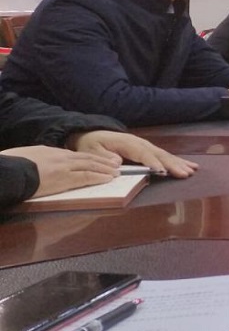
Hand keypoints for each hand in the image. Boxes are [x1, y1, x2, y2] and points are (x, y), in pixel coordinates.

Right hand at [0, 145, 118, 197]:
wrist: (10, 170)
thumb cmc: (13, 164)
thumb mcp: (28, 156)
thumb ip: (39, 158)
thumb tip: (41, 162)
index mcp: (51, 151)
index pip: (75, 155)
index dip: (88, 158)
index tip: (98, 160)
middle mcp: (60, 156)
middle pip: (86, 158)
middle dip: (102, 162)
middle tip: (115, 165)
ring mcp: (63, 167)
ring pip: (90, 166)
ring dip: (104, 169)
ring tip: (116, 172)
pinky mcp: (63, 178)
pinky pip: (85, 177)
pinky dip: (98, 177)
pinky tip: (107, 179)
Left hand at [68, 130, 197, 178]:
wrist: (91, 135)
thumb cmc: (91, 145)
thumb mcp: (91, 151)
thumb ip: (103, 158)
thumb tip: (118, 163)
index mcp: (127, 143)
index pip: (142, 154)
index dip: (153, 162)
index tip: (162, 171)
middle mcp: (139, 143)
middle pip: (159, 154)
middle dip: (172, 164)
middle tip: (185, 173)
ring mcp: (145, 146)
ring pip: (164, 154)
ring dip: (178, 163)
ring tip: (192, 170)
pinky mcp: (147, 150)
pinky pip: (163, 156)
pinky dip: (176, 161)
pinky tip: (188, 165)